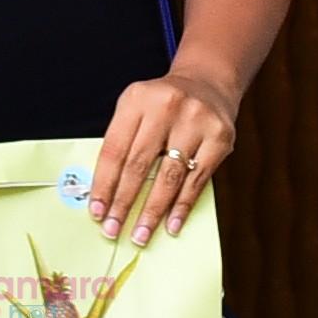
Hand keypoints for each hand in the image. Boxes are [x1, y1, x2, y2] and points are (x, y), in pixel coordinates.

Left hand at [89, 69, 239, 245]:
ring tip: (141, 235)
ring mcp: (196, 121)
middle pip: (139, 165)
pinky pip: (197, 180)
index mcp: (137, 99)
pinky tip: (171, 224)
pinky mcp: (220, 138)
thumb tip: (106, 194)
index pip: (114, 150)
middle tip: (113, 230)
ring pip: (169, 177)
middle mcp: (166, 107)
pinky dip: (182, 206)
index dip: (104, 185)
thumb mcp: (136, 109)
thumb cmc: (162, 105)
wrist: (207, 83)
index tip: (97, 213)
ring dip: (152, 211)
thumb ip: (123, 143)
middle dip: (123, 203)